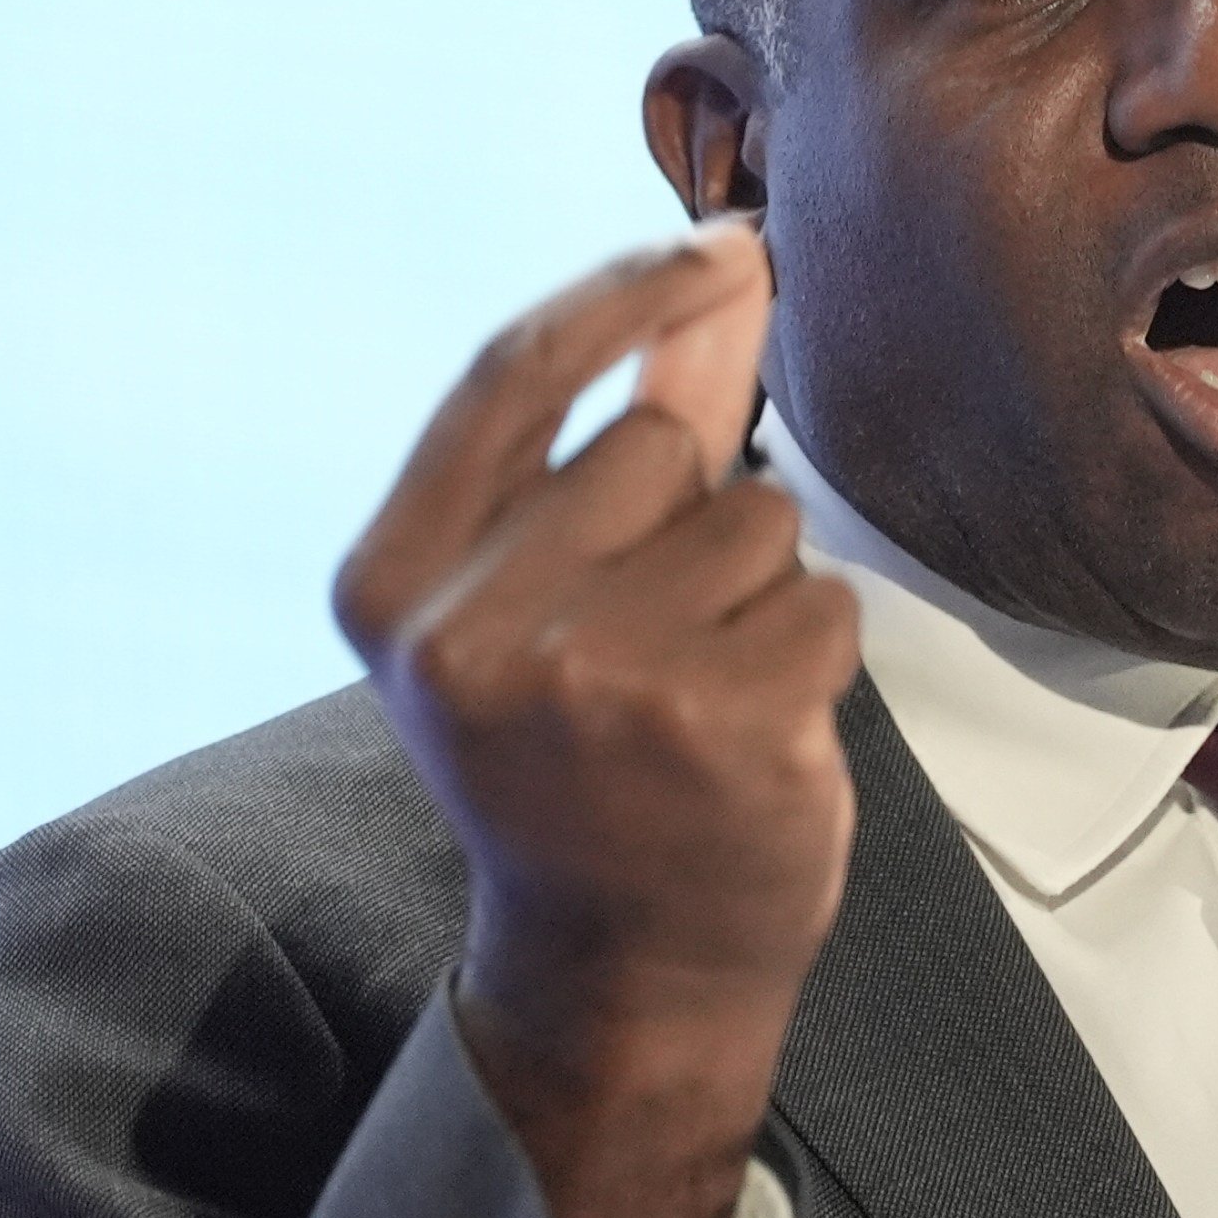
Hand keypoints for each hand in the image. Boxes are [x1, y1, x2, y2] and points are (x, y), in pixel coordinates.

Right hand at [332, 221, 860, 1217]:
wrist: (626, 969)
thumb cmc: (585, 762)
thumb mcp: (554, 590)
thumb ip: (640, 414)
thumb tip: (733, 261)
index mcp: (393, 587)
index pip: (511, 372)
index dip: (626, 290)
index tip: (721, 249)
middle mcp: (472, 635)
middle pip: (652, 448)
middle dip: (693, 511)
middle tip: (658, 640)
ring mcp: (593, 685)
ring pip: (756, 523)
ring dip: (761, 590)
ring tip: (703, 693)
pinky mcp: (716, 726)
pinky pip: (824, 604)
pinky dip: (816, 654)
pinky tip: (758, 733)